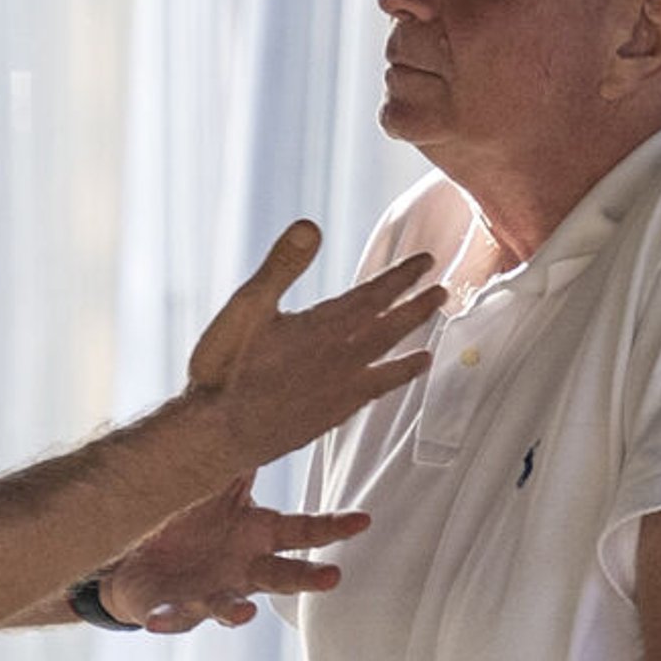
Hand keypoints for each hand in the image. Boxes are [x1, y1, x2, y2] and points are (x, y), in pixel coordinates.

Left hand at [101, 473, 370, 632]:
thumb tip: (272, 407)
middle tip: (332, 576)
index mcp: (257, 533)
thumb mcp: (216, 478)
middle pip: (281, 575)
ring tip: (244, 610)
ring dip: (237, 610)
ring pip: (230, 606)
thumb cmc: (187, 513)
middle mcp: (242, 567)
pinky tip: (156, 620)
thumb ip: (243, 453)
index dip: (334, 526)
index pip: (303, 530)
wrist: (139, 545)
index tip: (363, 520)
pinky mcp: (176, 607)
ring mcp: (212, 590)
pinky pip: (174, 615)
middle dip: (307, 577)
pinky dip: (169, 619)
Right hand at [185, 219, 441, 469]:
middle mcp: (339, 360)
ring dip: (410, 352)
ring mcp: (337, 392)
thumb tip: (311, 226)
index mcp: (323, 328)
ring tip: (430, 350)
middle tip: (443, 293)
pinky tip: (383, 390)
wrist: (218, 433)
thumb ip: (282, 266)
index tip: (427, 261)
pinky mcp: (327, 417)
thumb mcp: (246, 305)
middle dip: (417, 308)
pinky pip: (369, 397)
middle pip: (390, 329)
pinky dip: (384, 388)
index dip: (402, 277)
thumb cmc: (225, 368)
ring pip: (386, 366)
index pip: (374, 296)